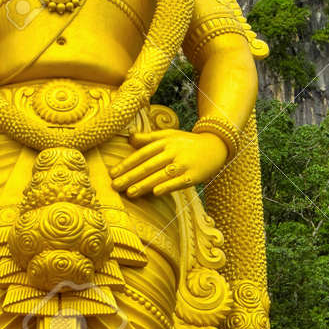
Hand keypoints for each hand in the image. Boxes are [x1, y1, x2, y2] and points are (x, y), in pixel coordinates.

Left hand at [110, 128, 228, 196]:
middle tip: (115, 186)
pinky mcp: (194, 175)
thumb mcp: (169, 135)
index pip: (142, 154)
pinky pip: (179, 182)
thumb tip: (129, 137)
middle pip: (148, 165)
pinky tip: (156, 193)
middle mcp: (172, 152)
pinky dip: (168, 186)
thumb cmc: (187, 142)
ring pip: (160, 175)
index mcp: (164, 142)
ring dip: (144, 184)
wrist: (216, 145)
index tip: (112, 173)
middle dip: (130, 176)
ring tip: (129, 193)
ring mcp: (184, 164)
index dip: (126, 164)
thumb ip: (149, 137)